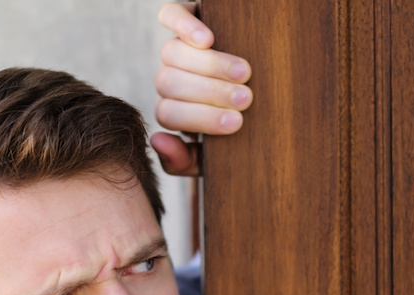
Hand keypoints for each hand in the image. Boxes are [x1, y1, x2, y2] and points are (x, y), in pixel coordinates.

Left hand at [152, 2, 252, 175]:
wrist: (254, 84)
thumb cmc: (237, 125)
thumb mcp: (212, 153)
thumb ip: (185, 160)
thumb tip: (158, 140)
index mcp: (172, 110)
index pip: (169, 115)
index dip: (202, 118)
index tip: (237, 123)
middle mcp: (169, 79)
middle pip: (169, 83)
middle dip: (210, 93)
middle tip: (245, 98)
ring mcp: (175, 49)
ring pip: (172, 53)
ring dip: (209, 65)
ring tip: (244, 73)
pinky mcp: (183, 18)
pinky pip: (171, 15)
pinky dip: (186, 26)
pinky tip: (207, 38)